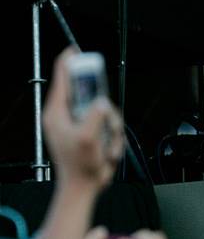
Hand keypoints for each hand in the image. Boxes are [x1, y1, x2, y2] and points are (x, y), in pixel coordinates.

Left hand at [43, 47, 123, 190]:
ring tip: (107, 147)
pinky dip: (112, 137)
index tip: (76, 50)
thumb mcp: (87, 139)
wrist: (84, 187)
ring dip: (111, 128)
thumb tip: (104, 102)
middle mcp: (67, 115)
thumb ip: (95, 116)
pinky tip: (108, 151)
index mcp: (57, 113)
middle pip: (88, 93)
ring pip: (103, 110)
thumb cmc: (80, 166)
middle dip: (103, 107)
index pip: (62, 80)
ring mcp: (80, 124)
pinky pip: (108, 123)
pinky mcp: (91, 132)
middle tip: (105, 116)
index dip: (69, 63)